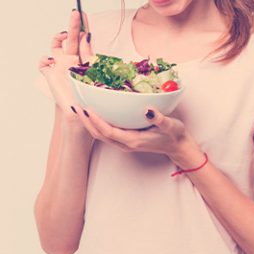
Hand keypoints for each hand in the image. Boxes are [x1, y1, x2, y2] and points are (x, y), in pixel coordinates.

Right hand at [37, 10, 92, 121]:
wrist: (78, 112)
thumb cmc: (88, 94)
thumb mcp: (91, 70)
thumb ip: (87, 52)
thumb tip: (86, 34)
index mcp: (83, 58)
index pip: (83, 38)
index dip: (83, 25)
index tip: (84, 13)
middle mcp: (71, 59)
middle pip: (71, 38)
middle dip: (73, 25)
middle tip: (75, 12)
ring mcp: (59, 65)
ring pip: (55, 45)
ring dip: (57, 38)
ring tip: (63, 36)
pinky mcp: (50, 74)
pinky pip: (43, 62)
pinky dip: (44, 59)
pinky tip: (50, 61)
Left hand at [74, 107, 201, 166]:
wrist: (178, 146)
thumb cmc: (174, 135)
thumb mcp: (170, 125)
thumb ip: (159, 119)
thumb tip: (148, 110)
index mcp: (133, 140)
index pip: (109, 131)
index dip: (96, 121)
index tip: (87, 109)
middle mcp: (125, 143)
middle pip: (99, 134)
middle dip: (86, 122)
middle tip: (75, 106)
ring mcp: (124, 143)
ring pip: (101, 135)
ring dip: (89, 123)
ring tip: (79, 109)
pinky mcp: (125, 139)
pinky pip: (107, 133)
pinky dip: (97, 124)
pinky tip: (93, 114)